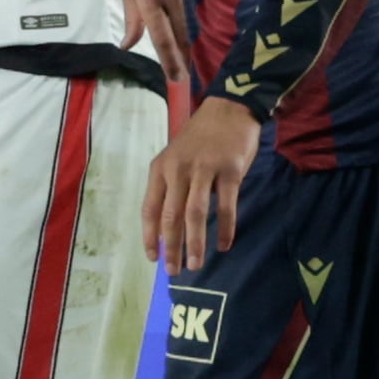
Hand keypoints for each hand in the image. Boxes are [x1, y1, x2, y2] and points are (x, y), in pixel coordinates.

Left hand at [118, 0, 189, 81]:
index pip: (160, 36)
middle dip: (184, 58)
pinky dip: (192, 27)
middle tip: (186, 79)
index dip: (169, 59)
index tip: (175, 78)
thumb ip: (131, 17)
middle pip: (181, 34)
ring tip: (190, 65)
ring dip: (189, 45)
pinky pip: (191, 10)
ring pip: (189, 23)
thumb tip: (128, 44)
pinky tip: (193, 38)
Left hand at [141, 95, 259, 273]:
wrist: (229, 108)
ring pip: (195, 215)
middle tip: (174, 271)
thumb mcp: (176, 156)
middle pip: (171, 217)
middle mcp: (178, 169)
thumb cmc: (201, 137)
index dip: (150, 237)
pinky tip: (225, 244)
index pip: (149, 209)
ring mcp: (204, 169)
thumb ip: (171, 186)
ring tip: (196, 264)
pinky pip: (226, 206)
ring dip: (195, 244)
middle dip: (172, 248)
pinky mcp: (229, 170)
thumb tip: (170, 227)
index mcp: (160, 168)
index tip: (153, 258)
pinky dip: (225, 228)